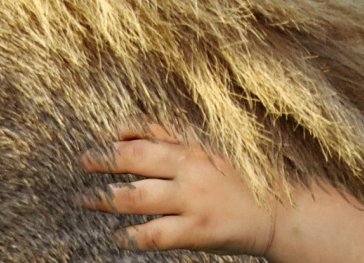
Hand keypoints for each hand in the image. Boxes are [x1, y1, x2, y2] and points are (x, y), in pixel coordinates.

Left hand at [79, 122, 276, 254]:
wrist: (279, 211)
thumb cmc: (243, 177)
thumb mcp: (215, 148)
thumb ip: (179, 138)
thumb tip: (133, 131)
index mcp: (195, 141)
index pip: (150, 127)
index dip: (122, 129)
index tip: (105, 135)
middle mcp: (190, 166)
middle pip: (135, 158)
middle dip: (103, 158)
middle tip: (83, 160)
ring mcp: (191, 199)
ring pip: (135, 197)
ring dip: (105, 198)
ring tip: (86, 199)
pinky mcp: (194, 230)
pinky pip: (151, 235)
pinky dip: (129, 236)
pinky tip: (117, 237)